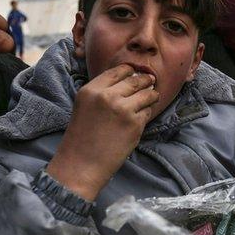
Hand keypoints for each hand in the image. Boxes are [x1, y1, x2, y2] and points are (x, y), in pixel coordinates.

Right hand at [47, 65, 159, 200]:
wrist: (82, 163)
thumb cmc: (82, 137)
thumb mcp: (85, 105)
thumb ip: (102, 91)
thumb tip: (129, 80)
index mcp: (92, 90)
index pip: (119, 70)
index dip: (130, 71)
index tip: (135, 74)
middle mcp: (107, 96)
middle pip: (135, 80)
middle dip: (145, 80)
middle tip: (150, 81)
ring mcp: (123, 110)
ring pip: (147, 94)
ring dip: (151, 95)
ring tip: (152, 97)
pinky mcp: (135, 125)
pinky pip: (148, 112)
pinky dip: (147, 112)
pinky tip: (142, 116)